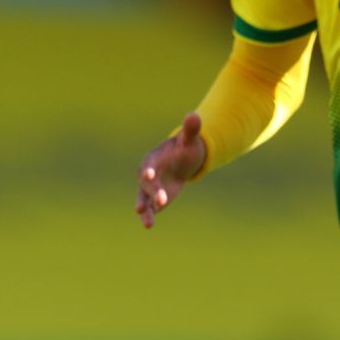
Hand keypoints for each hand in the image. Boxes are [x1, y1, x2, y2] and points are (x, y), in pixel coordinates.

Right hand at [135, 112, 206, 228]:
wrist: (183, 160)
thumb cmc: (185, 147)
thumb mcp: (189, 140)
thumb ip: (191, 130)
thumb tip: (195, 115)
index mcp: (153, 159)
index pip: (149, 165)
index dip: (148, 170)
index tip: (148, 176)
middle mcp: (148, 174)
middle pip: (147, 185)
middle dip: (153, 192)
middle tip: (162, 202)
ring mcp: (151, 187)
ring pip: (144, 199)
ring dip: (145, 209)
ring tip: (146, 222)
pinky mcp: (156, 198)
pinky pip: (151, 207)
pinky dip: (149, 215)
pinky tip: (149, 225)